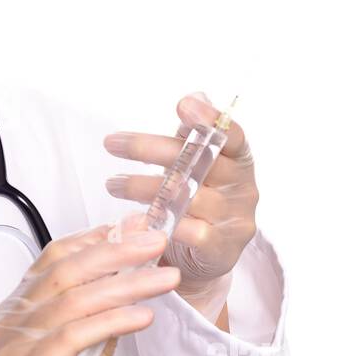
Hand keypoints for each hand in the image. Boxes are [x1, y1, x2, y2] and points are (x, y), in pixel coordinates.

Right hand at [0, 223, 179, 355]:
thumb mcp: (91, 349)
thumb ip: (100, 309)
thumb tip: (130, 264)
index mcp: (15, 313)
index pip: (53, 260)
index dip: (96, 239)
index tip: (137, 229)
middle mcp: (5, 327)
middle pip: (64, 274)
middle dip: (117, 253)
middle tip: (156, 243)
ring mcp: (9, 351)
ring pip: (73, 302)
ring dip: (126, 285)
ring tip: (164, 279)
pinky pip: (73, 336)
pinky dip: (113, 321)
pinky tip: (143, 315)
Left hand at [104, 93, 258, 318]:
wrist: (204, 258)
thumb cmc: (199, 201)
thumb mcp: (198, 165)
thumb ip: (195, 135)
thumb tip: (194, 97)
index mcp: (239, 161)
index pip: (233, 136)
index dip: (211, 119)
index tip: (182, 105)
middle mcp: (243, 188)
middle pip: (199, 162)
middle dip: (151, 149)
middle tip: (112, 143)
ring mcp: (235, 220)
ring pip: (188, 197)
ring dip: (143, 188)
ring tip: (113, 183)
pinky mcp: (221, 250)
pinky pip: (189, 233)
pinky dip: (159, 223)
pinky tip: (132, 219)